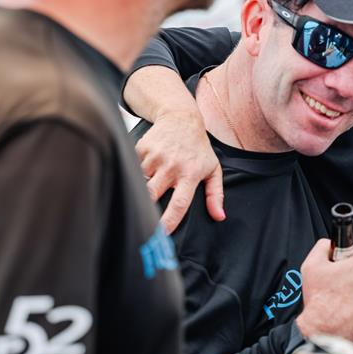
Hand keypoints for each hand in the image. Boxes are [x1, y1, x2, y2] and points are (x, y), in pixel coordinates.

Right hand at [135, 111, 224, 231]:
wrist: (181, 118)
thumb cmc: (198, 148)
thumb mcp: (213, 170)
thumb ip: (216, 195)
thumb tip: (219, 217)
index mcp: (190, 174)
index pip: (179, 204)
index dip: (169, 221)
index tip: (161, 235)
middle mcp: (172, 166)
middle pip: (152, 195)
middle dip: (145, 208)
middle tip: (144, 218)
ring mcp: (155, 157)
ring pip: (140, 183)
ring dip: (142, 189)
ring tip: (151, 186)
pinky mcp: (141, 149)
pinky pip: (133, 168)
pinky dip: (137, 173)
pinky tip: (147, 168)